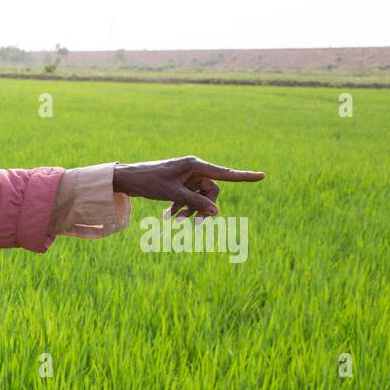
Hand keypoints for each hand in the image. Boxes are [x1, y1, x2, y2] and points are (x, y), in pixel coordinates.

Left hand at [112, 155, 264, 219]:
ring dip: (190, 210)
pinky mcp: (179, 183)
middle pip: (211, 190)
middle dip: (203, 207)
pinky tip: (168, 217)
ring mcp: (186, 176)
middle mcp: (194, 168)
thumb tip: (215, 212)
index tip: (262, 176)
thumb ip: (195, 202)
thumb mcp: (173, 194)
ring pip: (199, 197)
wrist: (127, 179)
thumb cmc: (148, 181)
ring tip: (174, 221)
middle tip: (195, 224)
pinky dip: (181, 207)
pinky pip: (188, 197)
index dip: (244, 176)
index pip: (224, 173)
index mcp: (195, 165)